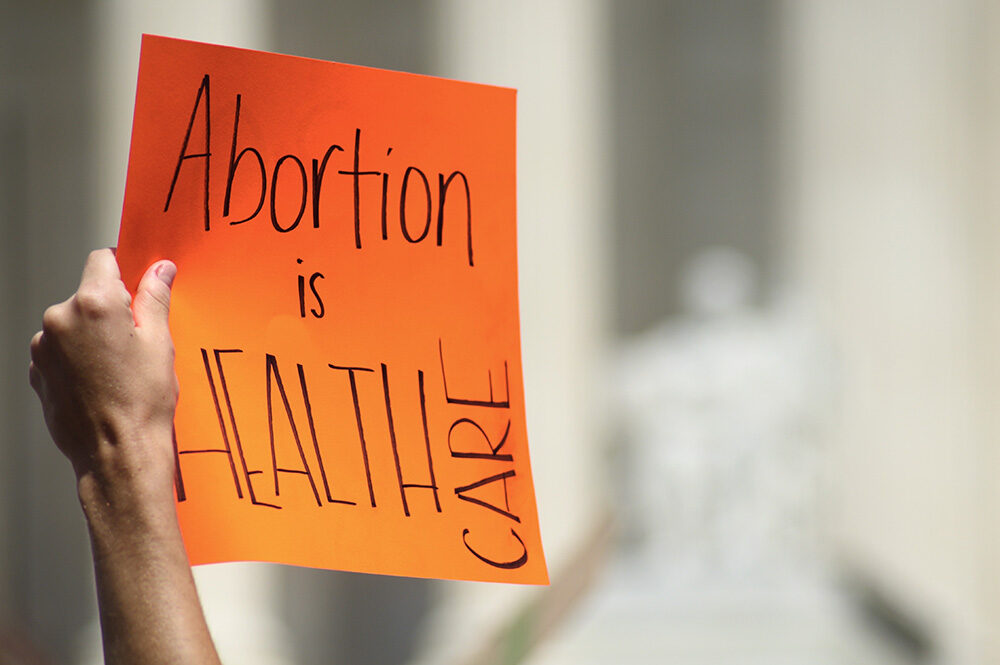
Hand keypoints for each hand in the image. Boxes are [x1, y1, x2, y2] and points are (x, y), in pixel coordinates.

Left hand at [29, 248, 178, 497]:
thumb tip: (159, 270)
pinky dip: (77, 359)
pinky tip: (101, 382)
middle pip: (87, 295)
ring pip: (72, 324)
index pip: (103, 259)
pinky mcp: (39, 371)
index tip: (136, 285)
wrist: (117, 454)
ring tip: (118, 369)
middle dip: (110, 311)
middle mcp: (61, 319)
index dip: (123, 268)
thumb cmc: (142, 403)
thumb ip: (155, 298)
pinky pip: (60, 351)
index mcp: (95, 304)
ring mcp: (44, 347)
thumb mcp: (161, 343)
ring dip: (91, 336)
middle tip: (136, 341)